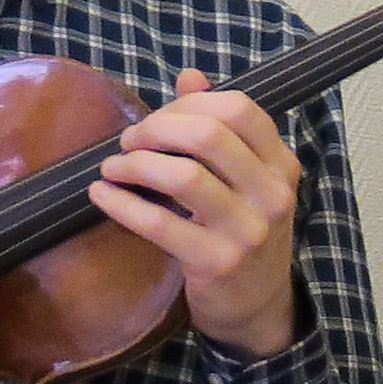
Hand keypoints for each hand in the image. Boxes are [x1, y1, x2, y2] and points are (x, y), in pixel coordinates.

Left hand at [92, 74, 303, 356]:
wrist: (258, 307)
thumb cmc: (244, 233)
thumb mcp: (246, 180)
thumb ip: (222, 128)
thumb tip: (190, 76)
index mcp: (280, 165)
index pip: (239, 108)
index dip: (189, 104)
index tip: (160, 120)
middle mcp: (272, 194)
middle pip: (208, 135)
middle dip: (156, 129)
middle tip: (129, 141)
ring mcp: (248, 230)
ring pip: (182, 176)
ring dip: (135, 164)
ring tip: (113, 167)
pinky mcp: (217, 263)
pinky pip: (159, 224)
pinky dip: (121, 203)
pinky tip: (102, 196)